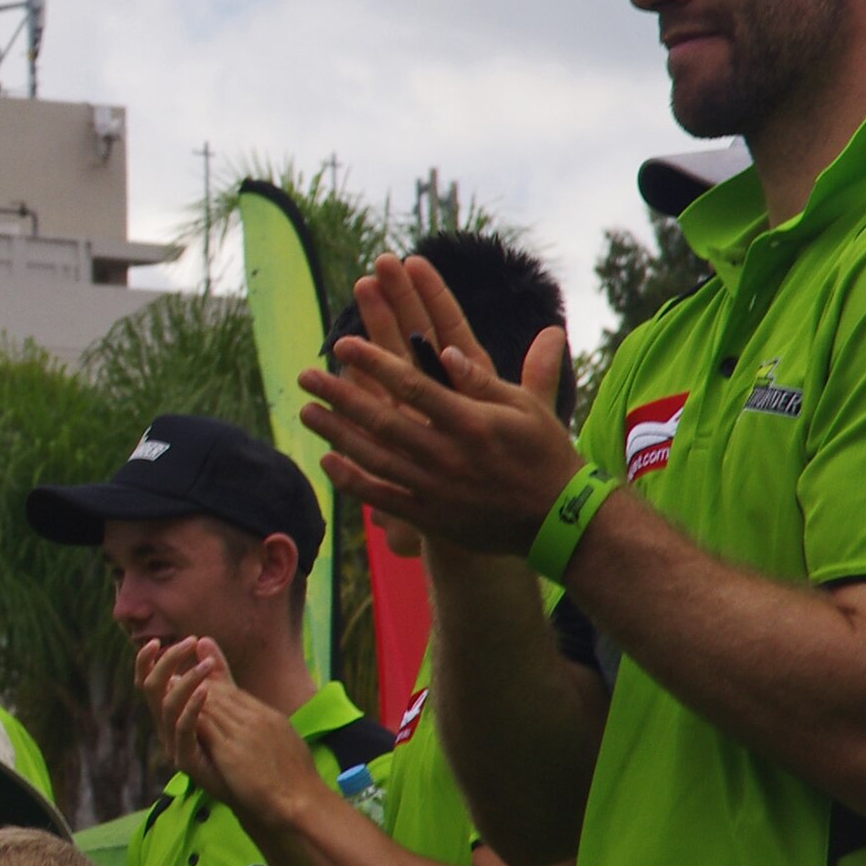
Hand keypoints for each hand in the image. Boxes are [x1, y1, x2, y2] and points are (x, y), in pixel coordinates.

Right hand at [135, 638, 227, 783]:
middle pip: (150, 689)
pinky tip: (206, 691)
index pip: (148, 682)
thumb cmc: (240, 745)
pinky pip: (182, 729)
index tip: (159, 641)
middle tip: (187, 643)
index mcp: (170, 713)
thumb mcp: (227, 701)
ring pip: (165, 706)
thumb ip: (215, 673)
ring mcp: (173, 744)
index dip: (146, 661)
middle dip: (166, 662)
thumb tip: (204, 640)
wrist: (259, 788)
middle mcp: (166, 727)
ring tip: (206, 665)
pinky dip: (192, 707)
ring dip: (184, 680)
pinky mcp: (186, 760)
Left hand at [184, 671, 330, 826]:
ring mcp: (244, 731)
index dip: (215, 685)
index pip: (237, 694)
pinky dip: (187, 714)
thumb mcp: (287, 746)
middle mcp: (257, 718)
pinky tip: (171, 711)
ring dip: (187, 694)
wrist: (301, 801)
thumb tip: (263, 731)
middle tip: (173, 676)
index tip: (197, 681)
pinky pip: (204, 723)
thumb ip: (271, 732)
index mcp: (270, 718)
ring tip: (167, 686)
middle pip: (222, 693)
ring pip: (210, 703)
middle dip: (197, 683)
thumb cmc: (297, 783)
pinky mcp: (231, 748)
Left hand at [298, 253, 581, 554]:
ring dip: (336, 433)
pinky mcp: (428, 517)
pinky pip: (379, 496)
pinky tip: (327, 460)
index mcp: (472, 422)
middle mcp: (448, 455)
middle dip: (339, 396)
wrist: (558, 521)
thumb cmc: (543, 454)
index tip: (344, 344)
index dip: (374, 363)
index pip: (412, 386)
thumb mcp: (525, 408)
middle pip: (381, 420)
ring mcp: (434, 488)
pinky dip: (350, 479)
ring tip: (307, 411)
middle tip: (307, 376)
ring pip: (373, 457)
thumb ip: (481, 380)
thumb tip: (445, 349)